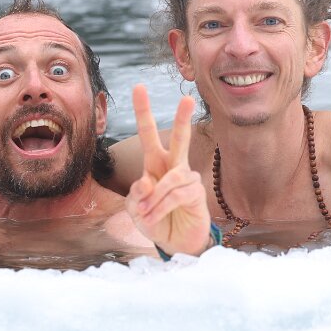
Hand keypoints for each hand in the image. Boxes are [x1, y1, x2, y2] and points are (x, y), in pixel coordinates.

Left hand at [125, 85, 213, 256]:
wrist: (173, 243)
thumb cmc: (154, 220)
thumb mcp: (134, 208)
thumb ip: (136, 194)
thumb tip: (146, 181)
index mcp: (154, 163)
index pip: (148, 133)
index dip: (143, 110)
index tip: (138, 86)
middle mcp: (173, 166)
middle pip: (179, 138)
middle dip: (182, 119)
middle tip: (186, 99)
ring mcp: (187, 178)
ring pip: (170, 179)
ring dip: (153, 199)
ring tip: (145, 214)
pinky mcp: (196, 194)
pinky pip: (176, 194)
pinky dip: (161, 207)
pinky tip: (154, 217)